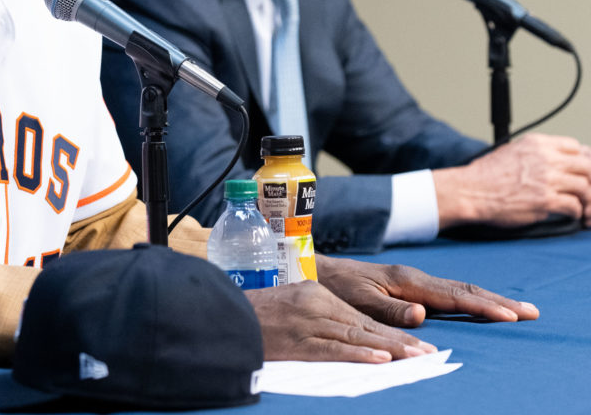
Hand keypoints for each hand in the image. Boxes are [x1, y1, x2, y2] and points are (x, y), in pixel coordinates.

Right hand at [245, 279, 436, 362]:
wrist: (224, 315)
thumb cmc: (256, 314)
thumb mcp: (292, 303)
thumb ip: (319, 313)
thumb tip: (352, 334)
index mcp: (316, 294)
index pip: (361, 317)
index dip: (392, 332)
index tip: (418, 344)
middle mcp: (316, 305)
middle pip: (365, 326)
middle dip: (400, 342)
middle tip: (429, 354)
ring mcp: (307, 322)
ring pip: (356, 337)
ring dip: (389, 349)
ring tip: (416, 359)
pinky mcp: (298, 341)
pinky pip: (333, 349)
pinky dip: (358, 354)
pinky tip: (379, 359)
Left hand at [316, 254, 538, 326]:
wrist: (318, 270)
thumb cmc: (335, 287)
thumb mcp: (358, 299)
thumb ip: (389, 308)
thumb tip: (423, 314)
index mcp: (406, 281)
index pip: (453, 296)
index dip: (482, 308)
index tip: (510, 316)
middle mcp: (414, 278)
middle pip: (464, 290)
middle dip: (498, 302)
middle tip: (531, 312)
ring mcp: (413, 281)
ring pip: (459, 290)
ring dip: (489, 300)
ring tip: (516, 310)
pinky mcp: (408, 285)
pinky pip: (448, 293)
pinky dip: (471, 300)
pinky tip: (481, 307)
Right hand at [433, 133, 590, 228]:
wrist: (470, 191)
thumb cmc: (484, 175)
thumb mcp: (510, 151)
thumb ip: (535, 154)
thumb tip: (553, 162)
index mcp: (536, 144)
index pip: (575, 148)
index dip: (581, 160)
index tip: (581, 171)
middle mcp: (545, 159)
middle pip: (586, 167)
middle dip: (589, 180)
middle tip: (586, 190)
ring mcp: (547, 180)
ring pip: (584, 187)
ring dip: (585, 199)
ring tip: (580, 205)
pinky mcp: (546, 201)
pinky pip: (574, 206)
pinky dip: (576, 213)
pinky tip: (570, 215)